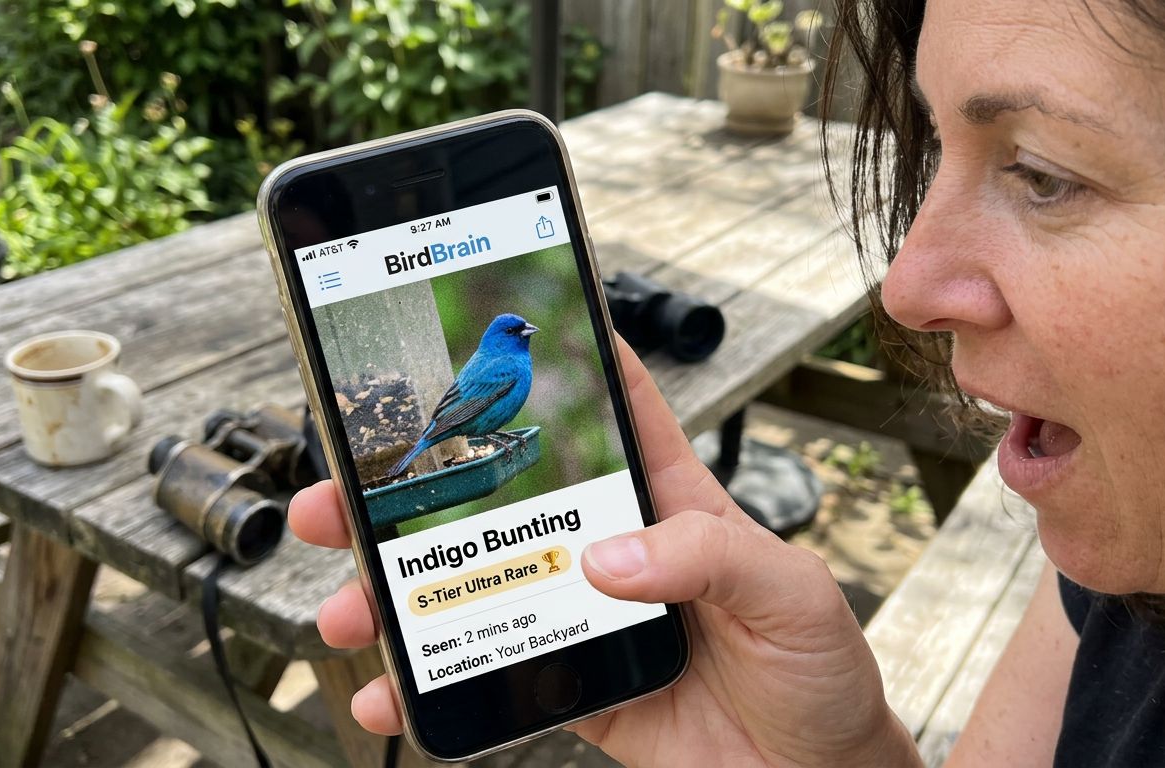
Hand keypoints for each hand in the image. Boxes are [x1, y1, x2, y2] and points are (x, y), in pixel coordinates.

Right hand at [288, 339, 918, 767]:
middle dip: (420, 490)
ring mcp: (585, 615)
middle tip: (346, 493)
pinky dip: (431, 686)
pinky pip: (488, 673)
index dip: (574, 358)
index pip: (620, 412)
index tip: (506, 323)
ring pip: (475, 587)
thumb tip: (605, 557)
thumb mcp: (783, 592)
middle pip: (503, 500)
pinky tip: (392, 691)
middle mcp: (617, 550)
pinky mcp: (572, 682)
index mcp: (673, 503)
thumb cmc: (817, 668)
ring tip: (347, 607)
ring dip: (400, 593)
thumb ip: (702, 560)